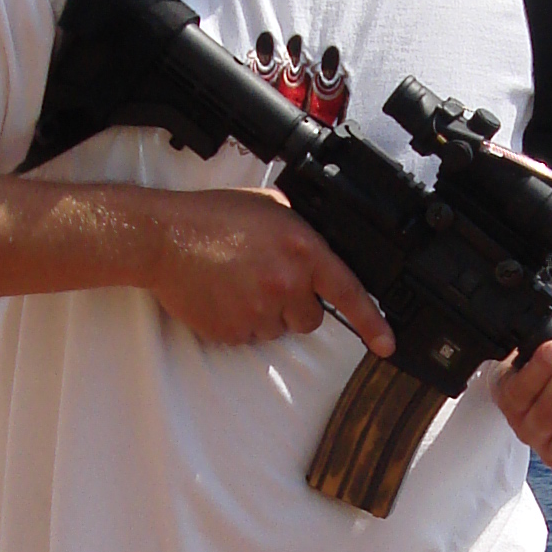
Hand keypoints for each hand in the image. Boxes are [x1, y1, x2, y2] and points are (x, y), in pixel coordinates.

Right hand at [142, 189, 395, 353]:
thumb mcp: (268, 207)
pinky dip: (238, 322)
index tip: (387, 344)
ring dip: (265, 313)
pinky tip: (222, 296)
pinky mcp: (233, 330)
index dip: (373, 322)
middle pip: (310, 319)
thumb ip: (298, 229)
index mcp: (302, 251)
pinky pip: (248, 337)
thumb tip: (313, 245)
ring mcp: (260, 310)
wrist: (164, 238)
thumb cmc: (210, 218)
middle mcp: (286, 284)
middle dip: (294, 305)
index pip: (349, 292)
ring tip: (237, 284)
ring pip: (278, 329)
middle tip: (265, 281)